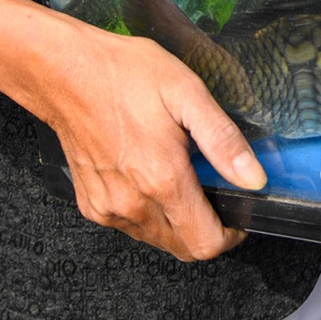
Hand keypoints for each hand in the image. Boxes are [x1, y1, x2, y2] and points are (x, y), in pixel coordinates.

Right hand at [0, 0, 264, 261]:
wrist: (64, 72)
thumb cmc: (125, 75)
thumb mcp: (187, 93)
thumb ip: (223, 140)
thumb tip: (255, 179)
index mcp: (162, 181)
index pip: (205, 243)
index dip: (230, 234)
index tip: (239, 212)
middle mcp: (132, 205)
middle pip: (183, 247)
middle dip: (206, 228)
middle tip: (213, 188)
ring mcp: (108, 208)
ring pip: (157, 238)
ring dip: (177, 221)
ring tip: (181, 175)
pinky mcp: (90, 204)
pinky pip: (130, 225)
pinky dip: (148, 212)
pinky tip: (149, 175)